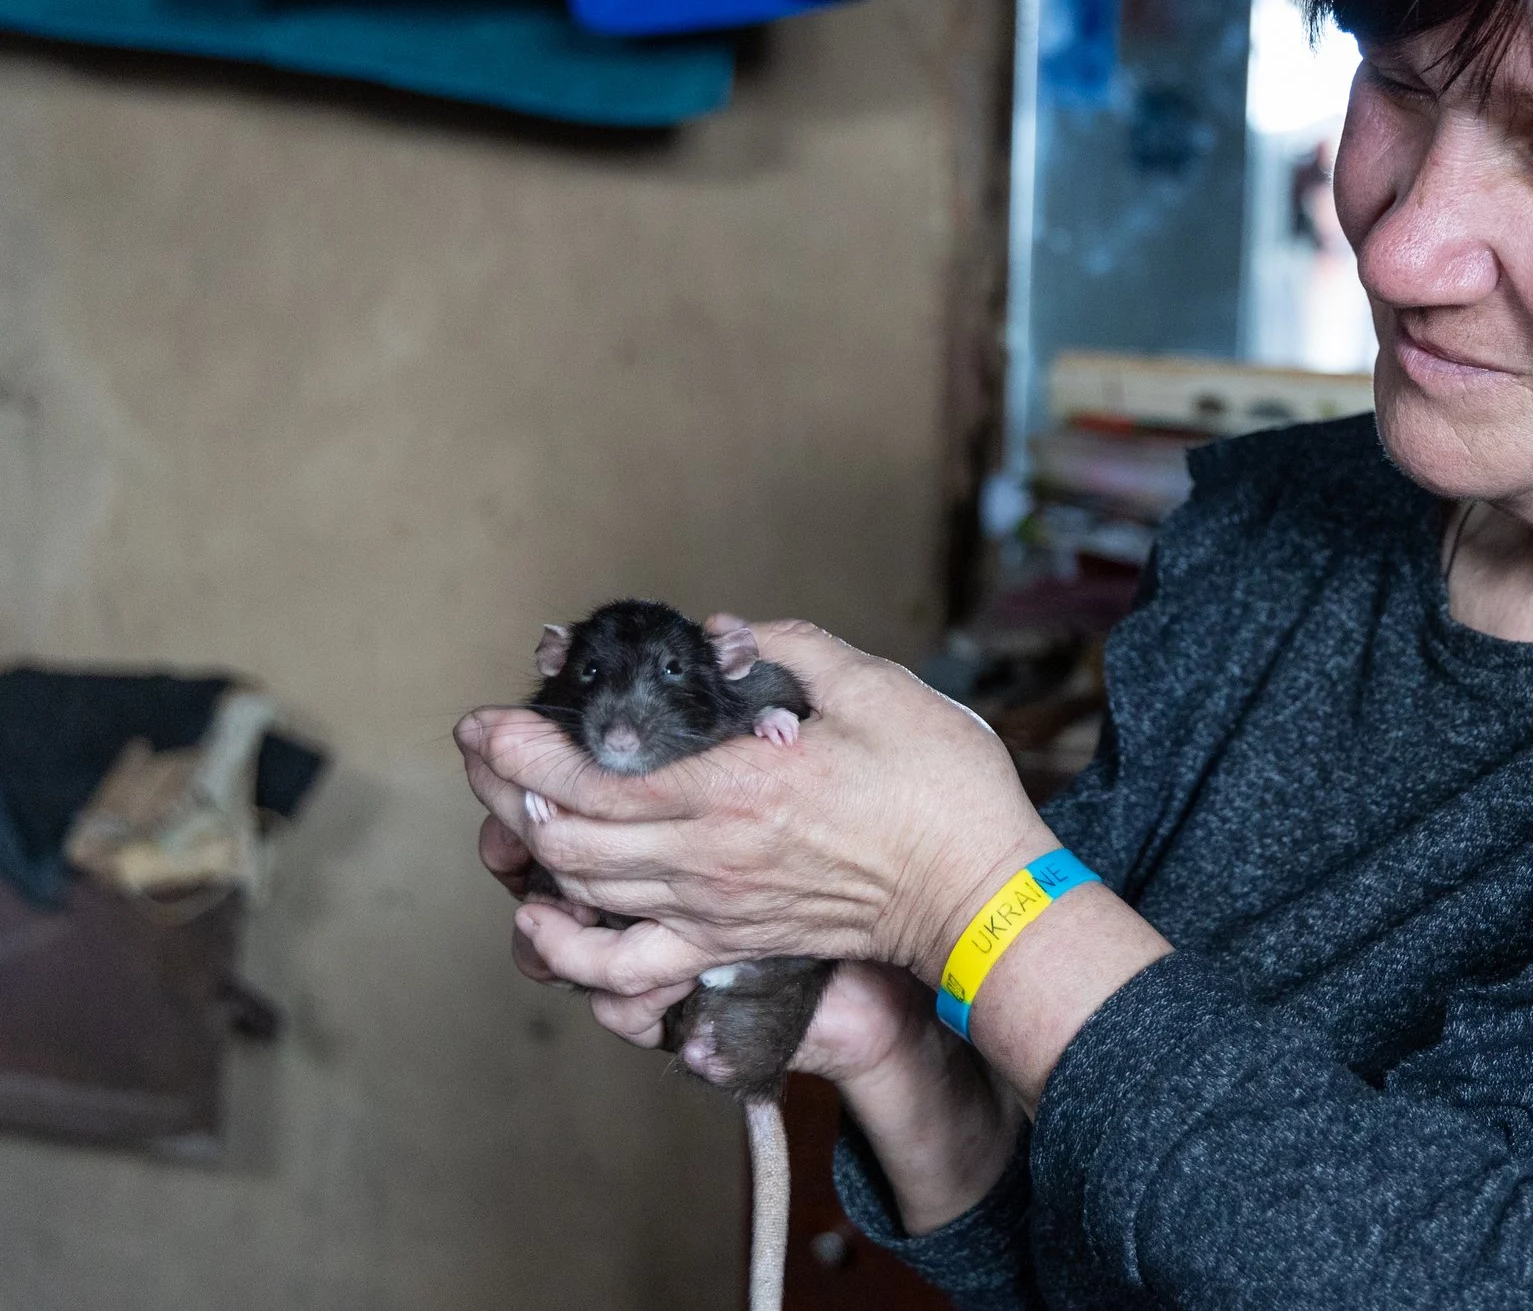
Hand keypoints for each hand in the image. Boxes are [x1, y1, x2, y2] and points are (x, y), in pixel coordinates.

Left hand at [458, 620, 1060, 1002]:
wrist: (978, 893)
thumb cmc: (939, 788)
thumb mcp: (873, 688)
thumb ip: (786, 651)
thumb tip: (722, 635)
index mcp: (735, 786)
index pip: (591, 776)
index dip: (521, 751)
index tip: (484, 722)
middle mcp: (708, 856)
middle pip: (563, 836)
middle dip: (504, 792)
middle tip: (484, 751)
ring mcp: (714, 908)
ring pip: (582, 893)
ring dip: (529, 854)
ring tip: (508, 812)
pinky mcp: (730, 941)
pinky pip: (627, 967)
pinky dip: (572, 951)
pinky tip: (545, 924)